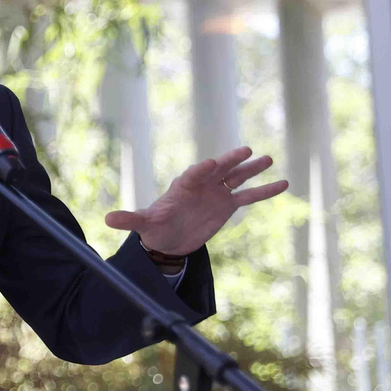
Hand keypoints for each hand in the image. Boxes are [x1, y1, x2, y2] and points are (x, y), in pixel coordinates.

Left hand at [104, 146, 287, 256]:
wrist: (168, 239)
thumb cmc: (155, 227)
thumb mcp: (142, 225)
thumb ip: (129, 219)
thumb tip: (107, 219)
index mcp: (182, 186)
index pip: (192, 175)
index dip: (200, 170)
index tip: (209, 164)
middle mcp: (202, 185)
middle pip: (218, 170)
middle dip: (230, 160)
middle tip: (246, 150)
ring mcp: (216, 193)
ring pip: (236, 178)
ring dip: (251, 170)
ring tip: (268, 159)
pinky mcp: (227, 205)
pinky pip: (249, 196)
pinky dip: (265, 191)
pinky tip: (283, 184)